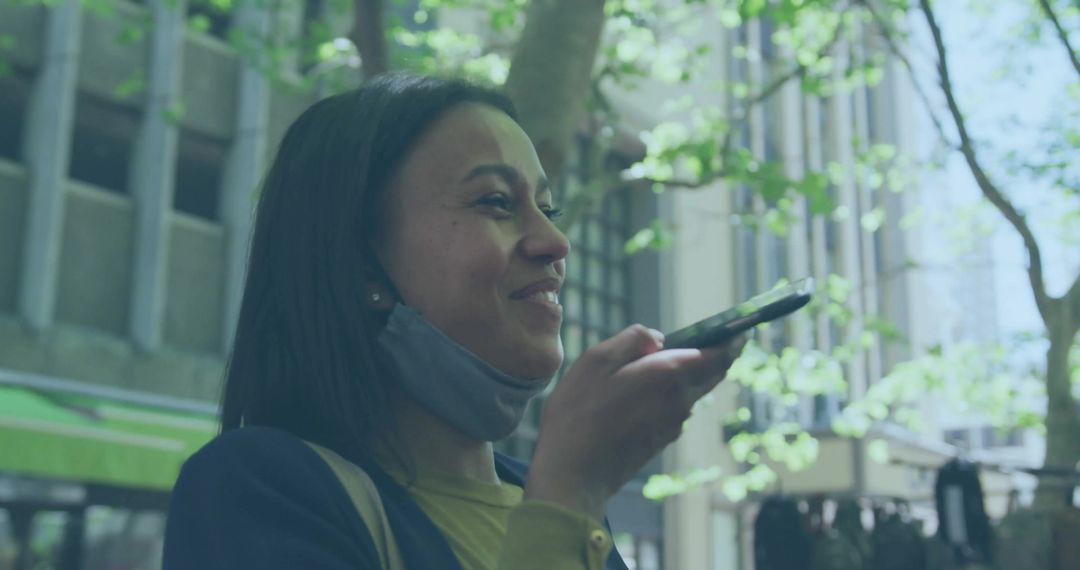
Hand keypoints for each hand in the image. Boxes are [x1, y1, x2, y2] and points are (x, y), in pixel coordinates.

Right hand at [524, 324, 747, 519]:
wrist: (574, 474)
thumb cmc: (580, 413)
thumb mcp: (597, 360)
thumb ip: (633, 339)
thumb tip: (659, 338)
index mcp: (670, 375)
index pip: (720, 355)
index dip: (733, 340)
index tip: (739, 330)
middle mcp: (680, 401)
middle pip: (710, 374)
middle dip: (711, 356)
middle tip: (700, 341)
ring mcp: (672, 424)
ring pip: (690, 392)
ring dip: (682, 377)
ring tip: (648, 368)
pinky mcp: (660, 440)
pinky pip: (673, 409)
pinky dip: (665, 396)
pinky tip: (634, 397)